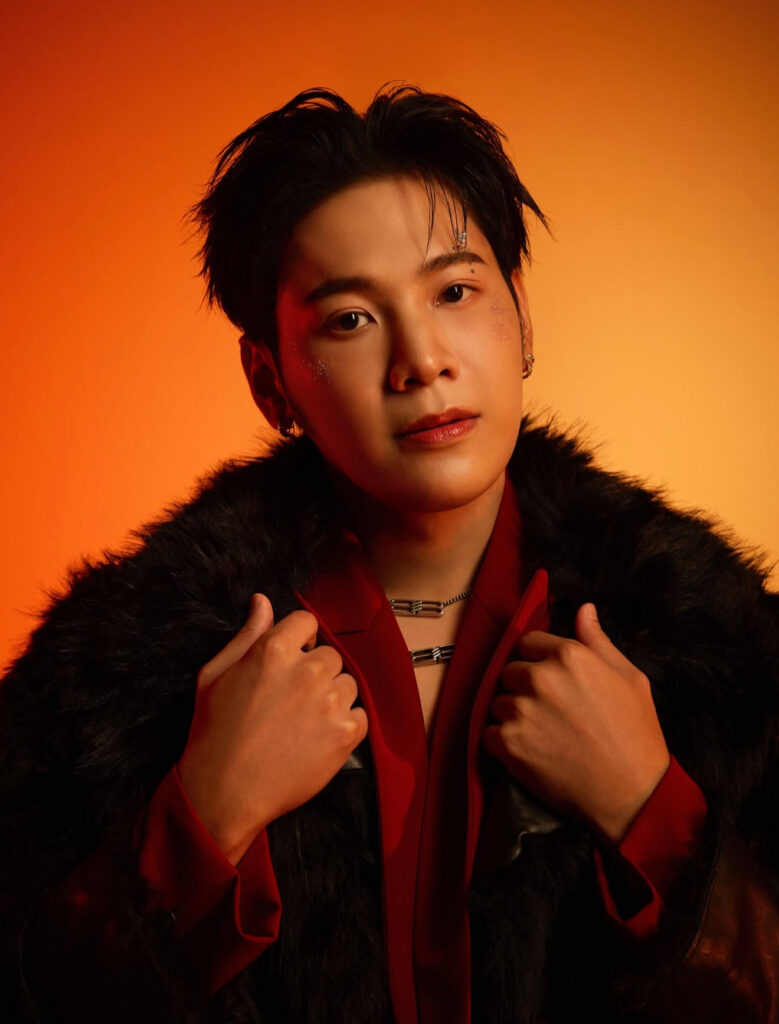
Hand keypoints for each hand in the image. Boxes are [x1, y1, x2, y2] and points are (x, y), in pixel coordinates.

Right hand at [179, 594, 367, 864]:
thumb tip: (262, 601)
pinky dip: (345, 725)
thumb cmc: (214, 732)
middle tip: (291, 701)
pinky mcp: (346, 733)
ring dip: (332, 698)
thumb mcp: (216, 674)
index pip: (307, 622)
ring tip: (303, 722)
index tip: (291, 660)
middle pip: (329, 655)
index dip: (299, 640)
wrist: (225, 792)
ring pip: (347, 684)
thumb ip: (247, 635)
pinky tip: (317, 739)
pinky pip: (360, 715)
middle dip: (315, 672)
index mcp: (273, 651)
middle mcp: (307, 671)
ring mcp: (329, 702)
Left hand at [482, 603, 669, 842]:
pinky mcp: (508, 744)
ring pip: (498, 702)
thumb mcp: (629, 678)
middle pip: (510, 671)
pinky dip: (502, 743)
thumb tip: (583, 609)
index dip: (537, 660)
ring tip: (541, 734)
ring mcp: (521, 711)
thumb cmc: (637, 734)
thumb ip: (598, 641)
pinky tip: (528, 751)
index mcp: (569, 656)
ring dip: (512, 716)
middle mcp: (540, 677)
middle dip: (523, 687)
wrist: (631, 794)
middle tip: (547, 711)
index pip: (529, 642)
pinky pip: (488, 733)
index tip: (549, 680)